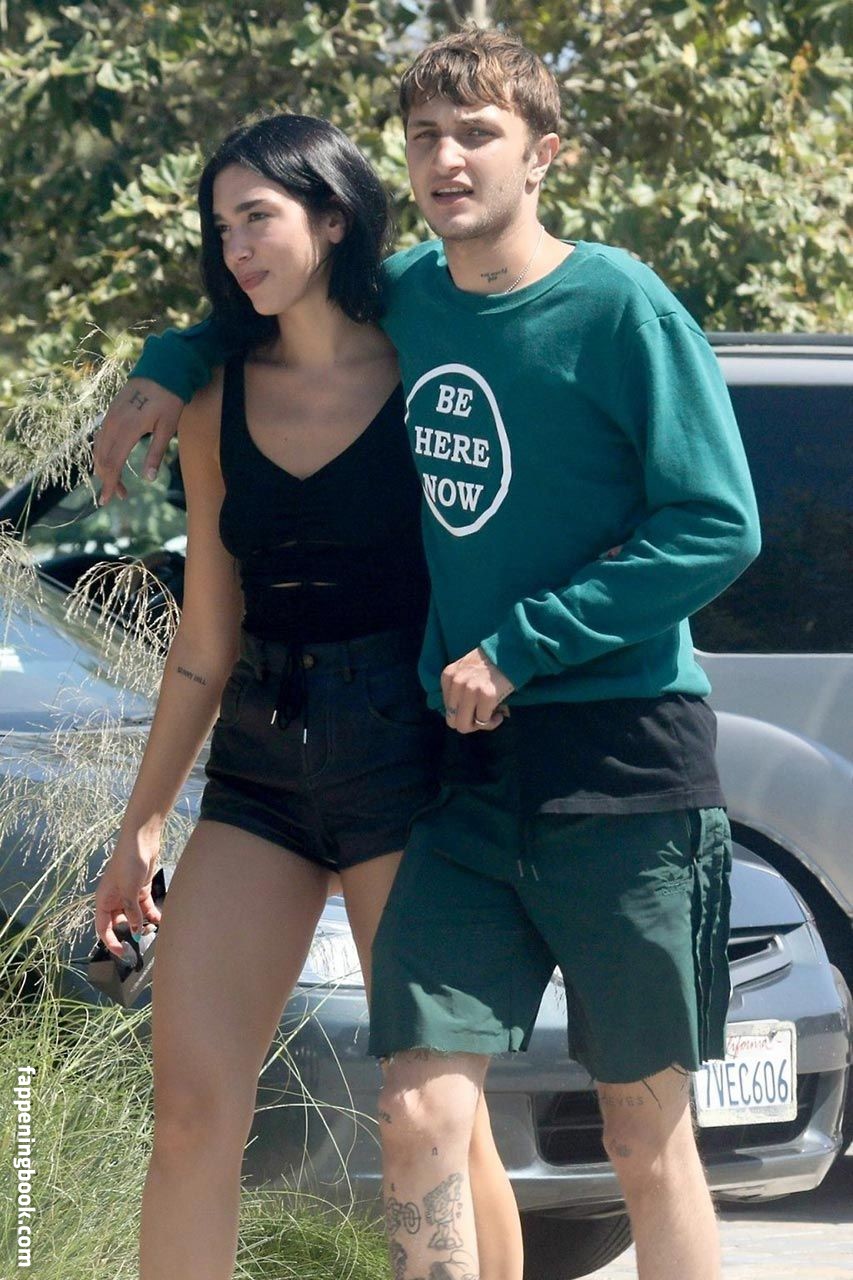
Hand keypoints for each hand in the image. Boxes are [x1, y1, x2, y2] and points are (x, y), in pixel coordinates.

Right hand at [93, 377, 183, 504]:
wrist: (162, 369)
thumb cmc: (169, 400)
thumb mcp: (167, 429)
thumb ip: (156, 454)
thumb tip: (148, 479)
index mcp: (126, 430)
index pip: (112, 464)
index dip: (110, 484)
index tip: (108, 501)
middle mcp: (113, 424)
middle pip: (102, 459)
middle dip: (108, 480)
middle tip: (120, 496)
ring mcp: (110, 417)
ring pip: (99, 448)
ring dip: (105, 467)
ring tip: (117, 483)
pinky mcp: (111, 412)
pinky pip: (101, 437)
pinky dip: (103, 453)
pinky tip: (111, 461)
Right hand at [94, 832, 162, 960]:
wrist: (141, 840)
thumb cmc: (128, 862)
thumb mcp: (129, 890)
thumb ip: (132, 912)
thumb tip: (136, 931)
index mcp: (104, 900)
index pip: (103, 928)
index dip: (110, 942)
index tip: (121, 953)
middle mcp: (114, 899)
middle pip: (119, 923)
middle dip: (129, 933)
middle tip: (142, 942)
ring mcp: (128, 894)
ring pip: (134, 916)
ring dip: (142, 923)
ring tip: (153, 930)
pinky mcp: (141, 888)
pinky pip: (144, 906)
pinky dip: (151, 913)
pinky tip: (160, 920)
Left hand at [440, 648, 513, 733]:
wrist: (512, 651)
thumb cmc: (491, 664)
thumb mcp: (466, 670)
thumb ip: (458, 690)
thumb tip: (459, 717)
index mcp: (448, 676)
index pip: (447, 709)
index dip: (463, 713)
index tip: (476, 709)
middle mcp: (456, 682)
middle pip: (452, 721)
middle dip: (469, 723)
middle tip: (483, 718)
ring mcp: (470, 689)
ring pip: (465, 725)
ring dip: (480, 725)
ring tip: (493, 715)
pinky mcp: (486, 695)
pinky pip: (483, 721)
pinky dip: (493, 722)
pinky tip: (500, 713)